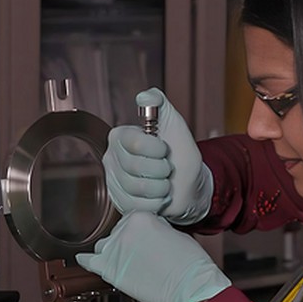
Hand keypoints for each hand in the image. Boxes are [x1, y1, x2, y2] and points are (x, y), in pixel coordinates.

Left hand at [75, 212, 230, 301]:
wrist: (191, 287)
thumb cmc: (190, 264)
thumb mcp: (176, 233)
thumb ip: (155, 228)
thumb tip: (148, 234)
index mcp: (140, 216)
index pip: (132, 220)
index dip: (141, 233)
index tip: (147, 242)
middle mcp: (124, 230)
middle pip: (118, 233)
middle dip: (128, 243)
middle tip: (143, 256)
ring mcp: (114, 250)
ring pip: (105, 247)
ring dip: (114, 253)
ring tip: (127, 263)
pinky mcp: (109, 270)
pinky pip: (89, 262)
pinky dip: (86, 260)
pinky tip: (85, 259)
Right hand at [104, 88, 212, 224]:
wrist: (189, 185)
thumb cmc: (181, 154)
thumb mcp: (175, 125)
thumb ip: (161, 104)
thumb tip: (145, 96)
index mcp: (121, 137)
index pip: (134, 143)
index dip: (156, 148)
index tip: (165, 149)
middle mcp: (112, 158)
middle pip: (135, 167)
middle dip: (161, 169)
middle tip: (167, 168)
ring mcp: (114, 182)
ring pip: (137, 188)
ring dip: (161, 186)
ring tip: (165, 182)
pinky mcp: (121, 203)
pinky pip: (138, 205)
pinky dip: (157, 202)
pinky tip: (160, 196)